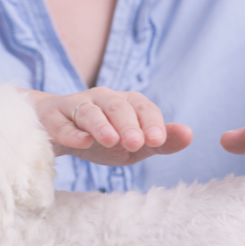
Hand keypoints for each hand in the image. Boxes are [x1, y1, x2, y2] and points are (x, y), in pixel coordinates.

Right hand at [31, 87, 192, 165]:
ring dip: (101, 126)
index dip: (151, 122)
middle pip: (117, 106)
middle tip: (137, 143)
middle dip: (128, 124)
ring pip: (90, 112)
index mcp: (126, 103)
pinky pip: (62, 124)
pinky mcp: (54, 119)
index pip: (143, 107)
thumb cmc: (102, 139)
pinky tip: (82, 142)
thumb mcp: (134, 145)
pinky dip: (71, 132)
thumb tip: (190, 134)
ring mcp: (76, 107)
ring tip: (111, 140)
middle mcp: (102, 99)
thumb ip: (160, 142)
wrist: (56, 132)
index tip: (157, 140)